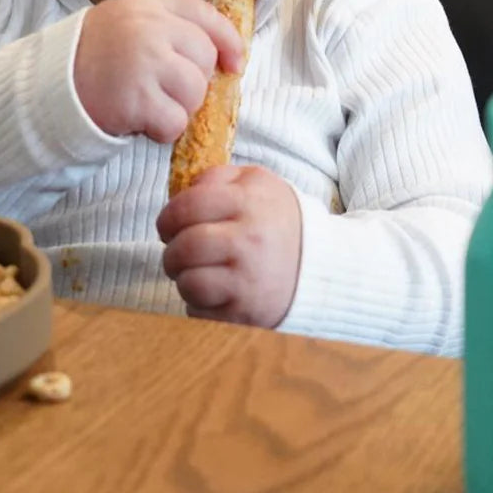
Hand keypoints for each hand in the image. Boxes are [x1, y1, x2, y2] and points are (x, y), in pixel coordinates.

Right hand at [75, 0, 244, 142]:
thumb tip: (223, 51)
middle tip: (162, 90)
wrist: (46, 88)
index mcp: (146, 5)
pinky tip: (139, 121)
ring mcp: (143, 62)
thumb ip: (168, 26)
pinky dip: (162, 130)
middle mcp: (148, 27)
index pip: (204, 14)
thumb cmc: (92, 59)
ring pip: (195, 92)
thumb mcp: (126, 23)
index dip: (227, 41)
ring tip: (148, 105)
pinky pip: (175, 122)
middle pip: (205, 57)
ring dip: (179, 108)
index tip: (234, 63)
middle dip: (193, 81)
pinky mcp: (137, 99)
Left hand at [156, 165, 301, 328]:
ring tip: (197, 273)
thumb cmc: (280, 221)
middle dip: (171, 251)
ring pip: (189, 284)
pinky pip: (202, 313)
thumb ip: (218, 177)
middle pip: (185, 247)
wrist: (325, 268)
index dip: (168, 216)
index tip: (167, 225)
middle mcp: (249, 243)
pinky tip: (215, 293)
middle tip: (177, 252)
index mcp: (249, 204)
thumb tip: (182, 191)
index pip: (188, 206)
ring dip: (184, 280)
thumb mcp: (258, 183)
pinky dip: (200, 305)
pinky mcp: (248, 315)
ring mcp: (249, 282)